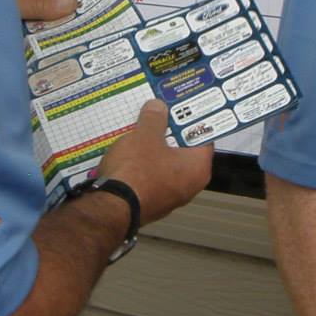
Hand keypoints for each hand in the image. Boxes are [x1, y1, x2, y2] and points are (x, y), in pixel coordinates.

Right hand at [96, 101, 211, 225]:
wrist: (112, 208)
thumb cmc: (137, 171)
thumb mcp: (146, 135)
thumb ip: (154, 118)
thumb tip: (158, 107)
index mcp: (198, 168)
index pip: (203, 137)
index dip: (191, 120)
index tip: (180, 108)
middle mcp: (190, 186)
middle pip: (183, 151)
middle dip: (169, 134)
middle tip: (158, 115)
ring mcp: (170, 198)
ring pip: (165, 166)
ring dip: (153, 150)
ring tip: (140, 131)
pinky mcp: (151, 204)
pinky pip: (150, 179)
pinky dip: (143, 166)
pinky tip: (128, 154)